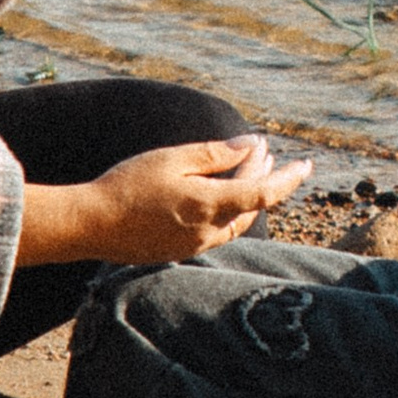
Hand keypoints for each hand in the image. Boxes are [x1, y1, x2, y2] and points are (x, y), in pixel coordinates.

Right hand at [16, 134, 310, 272]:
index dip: (289, 178)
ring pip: (234, 222)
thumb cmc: (128, 185)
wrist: (90, 225)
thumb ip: (216, 154)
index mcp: (210, 206)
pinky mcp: (179, 252)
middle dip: (264, 179)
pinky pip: (215, 231)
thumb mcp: (173, 159)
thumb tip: (252, 145)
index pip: (264, 193)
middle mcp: (208, 232)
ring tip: (246, 168)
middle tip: (264, 152)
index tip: (306, 164)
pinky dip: (226, 210)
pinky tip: (217, 195)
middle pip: (252, 207)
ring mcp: (194, 246)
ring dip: (246, 196)